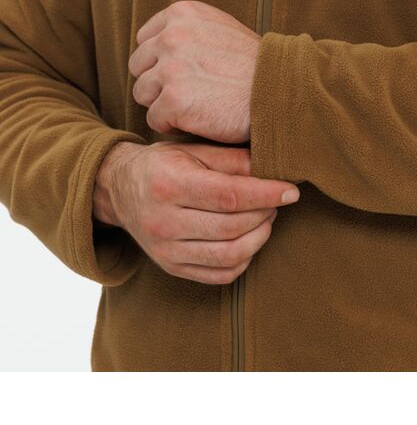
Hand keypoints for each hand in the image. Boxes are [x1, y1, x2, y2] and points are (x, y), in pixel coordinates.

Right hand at [92, 140, 299, 284]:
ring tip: (265, 217)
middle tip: (277, 200)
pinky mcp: (171, 268)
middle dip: (265, 213)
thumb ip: (232, 159)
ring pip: (229, 255)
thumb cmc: (163, 164)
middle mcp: (163, 221)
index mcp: (168, 184)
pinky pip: (220, 274)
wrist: (119, 189)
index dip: (266, 194)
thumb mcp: (192, 150)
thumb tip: (273, 168)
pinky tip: (249, 238)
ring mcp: (165, 250)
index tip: (290, 191)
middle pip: (231, 226)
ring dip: (259, 237)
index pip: (228, 195)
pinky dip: (244, 259)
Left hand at [128, 0, 260, 142]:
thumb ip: (190, 30)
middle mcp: (171, 36)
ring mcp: (170, 68)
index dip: (161, 61)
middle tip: (190, 93)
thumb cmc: (257, 67)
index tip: (184, 73)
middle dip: (158, 83)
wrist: (282, 91)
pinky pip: (155, 120)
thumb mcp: (222, 29)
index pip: (145, 39)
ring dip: (164, 105)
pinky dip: (173, 126)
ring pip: (143, 94)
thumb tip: (159, 41)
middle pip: (139, 66)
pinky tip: (199, 120)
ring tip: (196, 106)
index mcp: (182, 14)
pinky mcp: (173, 100)